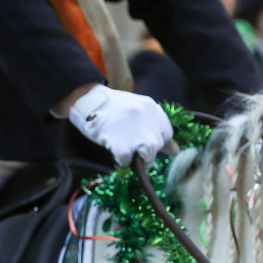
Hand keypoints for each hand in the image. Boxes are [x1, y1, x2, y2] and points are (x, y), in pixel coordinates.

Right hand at [54, 84, 173, 164]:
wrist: (86, 100)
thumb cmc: (111, 107)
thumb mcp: (137, 110)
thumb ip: (155, 127)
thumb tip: (176, 151)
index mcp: (153, 109)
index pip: (166, 133)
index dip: (155, 138)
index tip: (142, 137)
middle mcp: (149, 122)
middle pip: (157, 146)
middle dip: (145, 148)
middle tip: (129, 140)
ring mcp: (137, 135)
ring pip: (149, 156)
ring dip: (137, 156)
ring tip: (124, 147)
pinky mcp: (123, 146)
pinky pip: (128, 161)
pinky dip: (121, 159)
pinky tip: (113, 147)